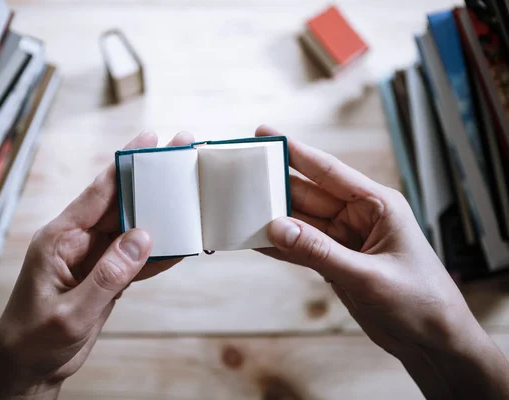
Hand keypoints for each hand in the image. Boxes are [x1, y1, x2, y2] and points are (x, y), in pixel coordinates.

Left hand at [0, 131, 194, 399]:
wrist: (28, 369)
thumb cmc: (35, 339)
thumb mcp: (71, 311)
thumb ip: (108, 274)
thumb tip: (143, 237)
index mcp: (59, 239)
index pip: (97, 194)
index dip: (125, 166)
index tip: (149, 140)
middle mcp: (77, 242)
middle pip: (120, 205)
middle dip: (150, 183)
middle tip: (180, 158)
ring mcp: (94, 259)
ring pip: (132, 230)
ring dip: (160, 217)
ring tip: (189, 198)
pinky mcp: (106, 277)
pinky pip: (136, 260)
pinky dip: (158, 255)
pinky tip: (181, 245)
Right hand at [257, 125, 508, 398]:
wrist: (432, 341)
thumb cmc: (418, 301)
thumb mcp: (369, 276)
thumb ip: (321, 252)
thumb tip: (277, 228)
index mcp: (377, 205)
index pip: (329, 171)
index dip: (296, 152)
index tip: (266, 135)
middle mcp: (358, 217)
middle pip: (308, 195)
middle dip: (276, 188)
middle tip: (240, 179)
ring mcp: (344, 241)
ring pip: (300, 223)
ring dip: (273, 219)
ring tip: (239, 210)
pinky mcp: (335, 263)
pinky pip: (301, 248)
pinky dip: (280, 247)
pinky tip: (255, 241)